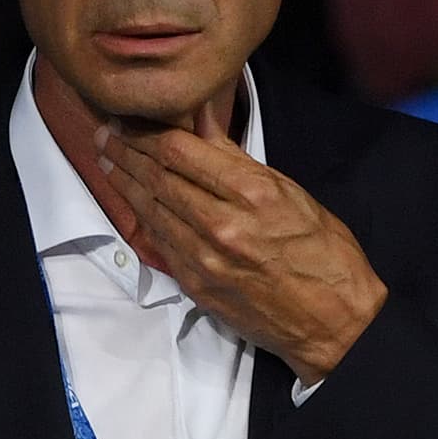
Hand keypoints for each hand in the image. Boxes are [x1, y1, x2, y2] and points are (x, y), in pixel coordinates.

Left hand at [95, 109, 387, 385]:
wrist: (334, 320)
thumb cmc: (323, 250)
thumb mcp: (288, 191)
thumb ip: (236, 157)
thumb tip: (201, 118)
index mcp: (251, 194)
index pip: (180, 151)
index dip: (146, 131)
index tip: (129, 118)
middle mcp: (222, 224)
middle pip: (158, 177)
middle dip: (126, 152)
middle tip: (103, 133)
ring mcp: (204, 259)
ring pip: (151, 210)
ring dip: (124, 182)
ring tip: (106, 160)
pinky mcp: (196, 285)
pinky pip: (159, 243)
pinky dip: (141, 217)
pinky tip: (129, 201)